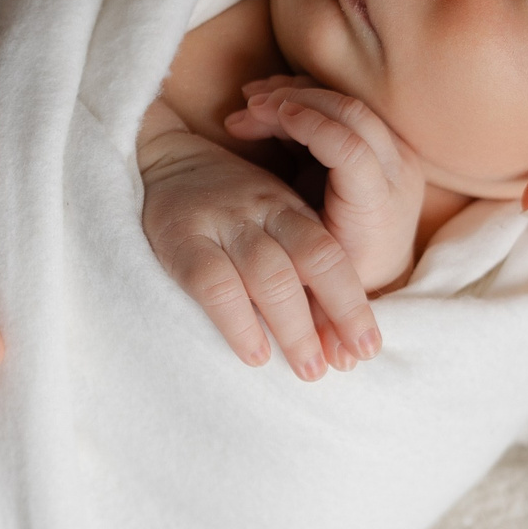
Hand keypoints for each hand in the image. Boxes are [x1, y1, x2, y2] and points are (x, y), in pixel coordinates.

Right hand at [137, 99, 380, 379]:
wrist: (161, 159)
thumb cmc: (223, 209)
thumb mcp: (266, 224)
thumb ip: (294, 271)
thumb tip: (333, 340)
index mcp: (290, 209)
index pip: (332, 255)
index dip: (353, 302)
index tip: (366, 348)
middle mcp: (263, 211)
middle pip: (314, 258)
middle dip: (338, 313)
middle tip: (344, 364)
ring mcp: (223, 222)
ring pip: (271, 274)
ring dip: (295, 327)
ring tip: (308, 369)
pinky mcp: (181, 239)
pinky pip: (215, 284)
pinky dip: (239, 323)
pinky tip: (254, 354)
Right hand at [225, 77, 424, 292]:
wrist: (381, 265)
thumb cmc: (340, 270)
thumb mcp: (318, 265)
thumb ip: (300, 244)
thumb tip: (256, 236)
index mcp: (377, 205)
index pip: (351, 149)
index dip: (310, 125)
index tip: (264, 116)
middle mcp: (397, 173)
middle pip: (353, 115)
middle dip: (297, 100)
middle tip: (249, 105)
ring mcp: (397, 153)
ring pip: (350, 104)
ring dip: (299, 93)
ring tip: (251, 100)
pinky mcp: (386, 141)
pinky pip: (348, 106)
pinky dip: (309, 96)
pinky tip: (271, 99)